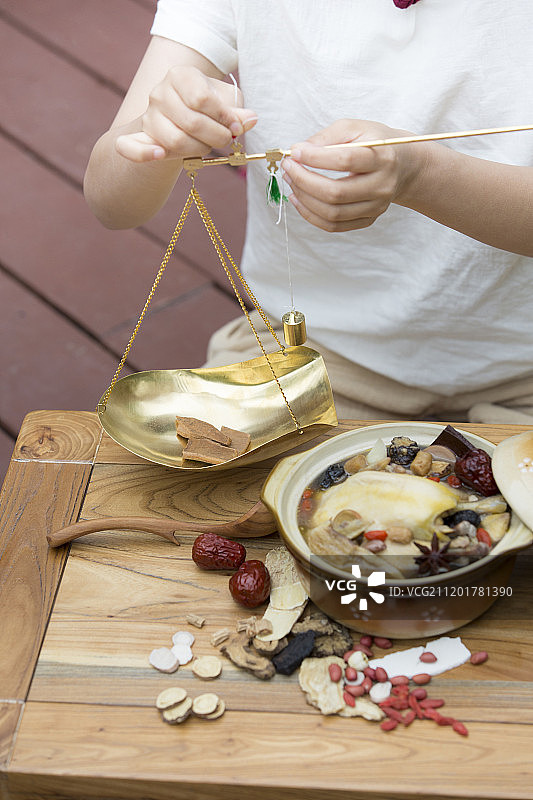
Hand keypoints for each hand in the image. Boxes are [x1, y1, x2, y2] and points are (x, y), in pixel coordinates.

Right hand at [115, 65, 256, 162]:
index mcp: (181, 76)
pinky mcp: (141, 138)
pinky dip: (144, 154)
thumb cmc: (207, 108)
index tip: (235, 127)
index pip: (202, 99)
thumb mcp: (226, 103)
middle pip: (192, 122)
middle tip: (225, 140)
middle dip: (216, 136)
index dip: (224, 118)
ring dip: (198, 150)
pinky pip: (131, 148)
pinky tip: (160, 155)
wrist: (179, 120)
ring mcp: (148, 116)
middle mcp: (160, 93)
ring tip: (206, 146)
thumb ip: (237, 111)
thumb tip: (250, 120)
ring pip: (175, 141)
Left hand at [282, 119, 421, 231]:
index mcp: (382, 157)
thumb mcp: (354, 128)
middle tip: (288, 168)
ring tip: (291, 181)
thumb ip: (326, 136)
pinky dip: (311, 215)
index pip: (345, 160)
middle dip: (304, 180)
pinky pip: (334, 226)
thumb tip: (298, 151)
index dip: (315, 157)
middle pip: (336, 192)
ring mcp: (376, 206)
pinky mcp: (368, 219)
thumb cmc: (374, 142)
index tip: (295, 152)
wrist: (402, 165)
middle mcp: (382, 185)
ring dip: (304, 199)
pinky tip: (299, 198)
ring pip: (332, 213)